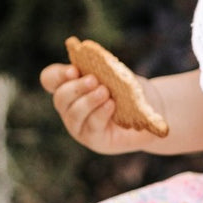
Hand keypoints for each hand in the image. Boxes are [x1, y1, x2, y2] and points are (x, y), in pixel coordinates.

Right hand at [39, 63, 163, 154]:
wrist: (152, 112)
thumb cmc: (130, 90)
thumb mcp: (117, 75)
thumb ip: (105, 70)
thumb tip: (99, 62)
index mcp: (70, 88)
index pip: (50, 79)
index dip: (58, 74)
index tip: (74, 70)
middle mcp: (70, 108)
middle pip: (60, 98)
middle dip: (76, 87)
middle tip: (93, 80)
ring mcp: (80, 126)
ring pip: (74, 114)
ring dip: (88, 101)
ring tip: (105, 92)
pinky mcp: (94, 140)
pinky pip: (92, 125)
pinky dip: (101, 112)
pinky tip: (111, 104)